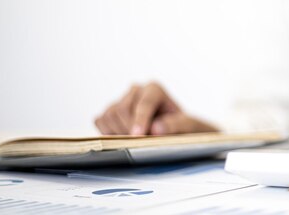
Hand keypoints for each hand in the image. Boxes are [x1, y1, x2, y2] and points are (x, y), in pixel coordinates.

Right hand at [94, 82, 217, 134]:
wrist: (174, 131)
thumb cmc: (182, 127)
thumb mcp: (188, 126)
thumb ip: (175, 125)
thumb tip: (156, 128)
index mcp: (154, 89)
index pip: (144, 103)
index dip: (140, 120)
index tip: (137, 135)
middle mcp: (136, 90)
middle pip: (122, 109)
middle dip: (130, 130)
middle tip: (140, 145)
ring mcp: (121, 100)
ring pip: (110, 115)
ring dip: (119, 133)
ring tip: (135, 141)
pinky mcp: (110, 111)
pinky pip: (101, 121)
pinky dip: (108, 132)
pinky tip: (123, 138)